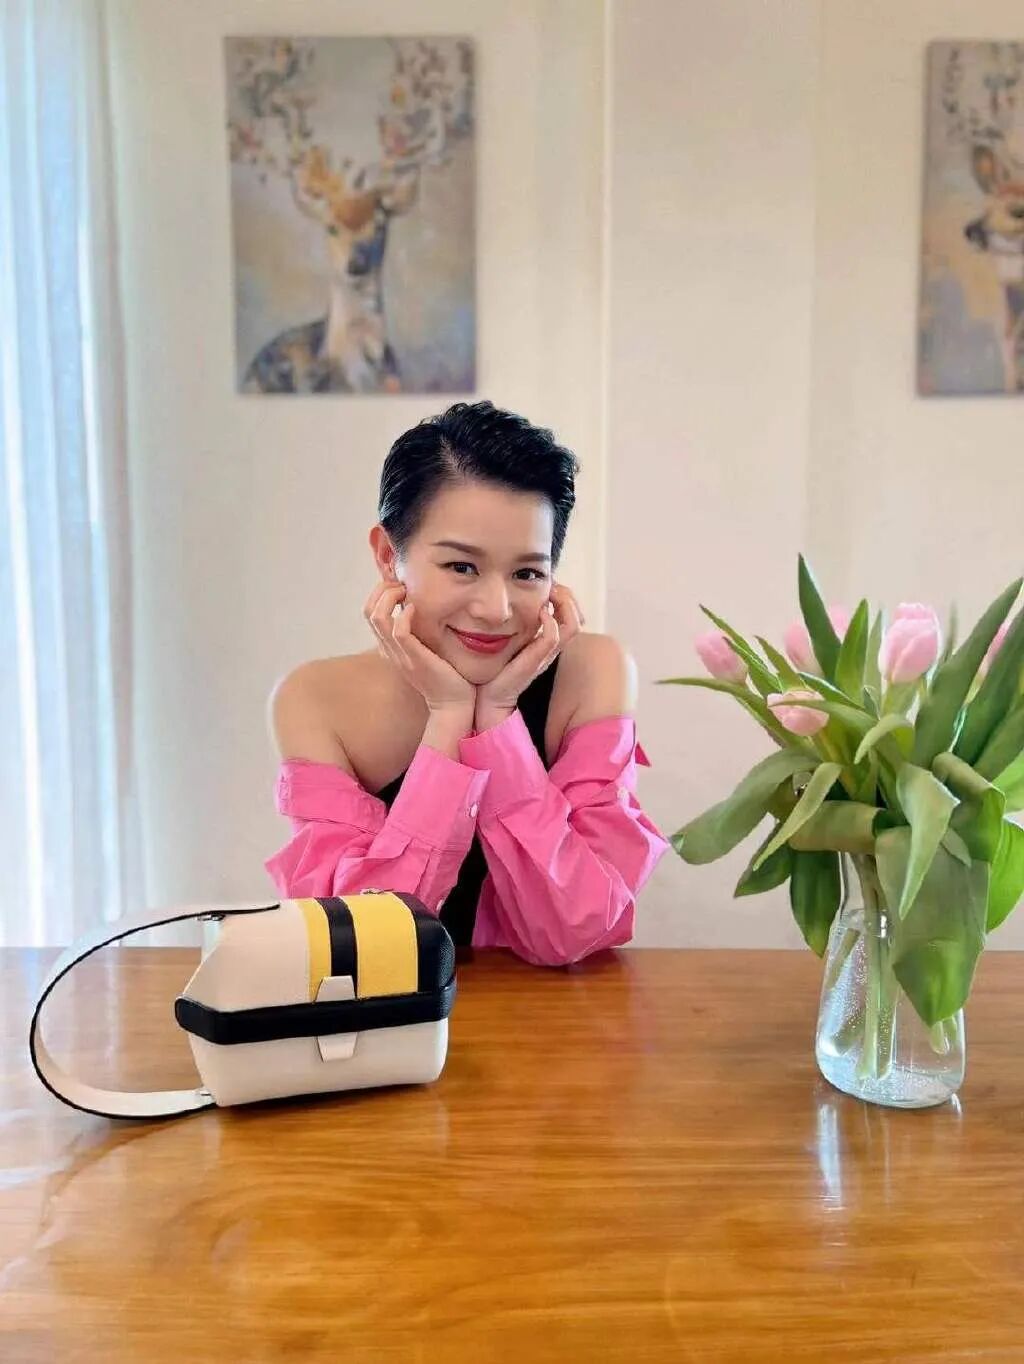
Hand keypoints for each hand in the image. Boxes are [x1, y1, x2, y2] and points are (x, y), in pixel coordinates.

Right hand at [364, 581, 475, 717]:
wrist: (454, 706)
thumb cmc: (447, 678)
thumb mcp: (429, 651)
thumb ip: (424, 635)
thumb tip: (431, 615)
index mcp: (393, 647)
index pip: (371, 614)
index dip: (380, 594)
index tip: (400, 585)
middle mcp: (392, 650)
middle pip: (368, 612)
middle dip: (382, 590)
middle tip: (402, 584)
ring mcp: (401, 655)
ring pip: (378, 618)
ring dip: (390, 596)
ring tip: (406, 591)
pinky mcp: (415, 659)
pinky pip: (399, 632)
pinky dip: (404, 615)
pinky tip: (416, 608)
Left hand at [474, 582, 584, 730]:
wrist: (487, 697)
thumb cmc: (494, 667)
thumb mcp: (506, 638)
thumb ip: (511, 621)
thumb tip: (504, 597)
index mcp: (546, 639)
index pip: (570, 613)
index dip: (565, 595)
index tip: (549, 582)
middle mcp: (551, 646)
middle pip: (577, 617)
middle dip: (568, 596)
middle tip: (552, 585)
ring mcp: (545, 654)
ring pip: (572, 625)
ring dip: (565, 604)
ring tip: (550, 593)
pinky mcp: (536, 661)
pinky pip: (553, 638)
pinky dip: (550, 622)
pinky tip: (540, 612)